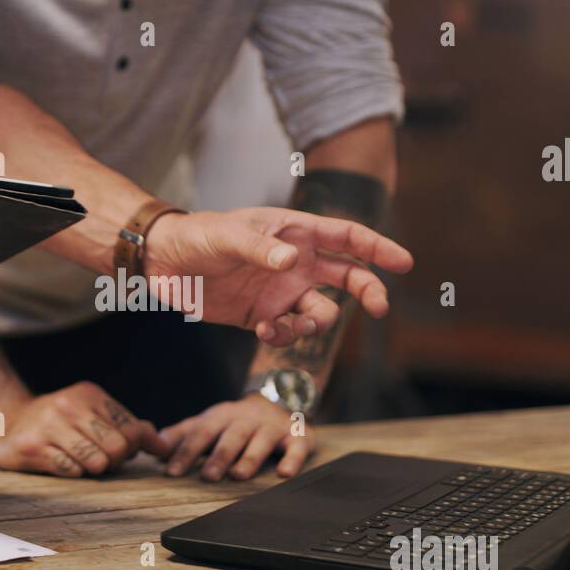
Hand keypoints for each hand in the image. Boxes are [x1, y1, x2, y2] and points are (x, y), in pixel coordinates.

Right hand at [0, 382, 170, 476]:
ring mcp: (49, 425)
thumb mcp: (92, 413)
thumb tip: (163, 444)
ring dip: (94, 469)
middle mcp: (69, 405)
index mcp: (89, 394)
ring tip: (81, 460)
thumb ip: (128, 426)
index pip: (132, 428)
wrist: (6, 421)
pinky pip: (71, 471)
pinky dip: (73, 472)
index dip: (136, 446)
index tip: (129, 452)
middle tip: (103, 460)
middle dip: (116, 461)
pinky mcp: (33, 447)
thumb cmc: (59, 422)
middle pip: (119, 447)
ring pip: (97, 462)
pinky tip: (61, 461)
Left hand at [143, 208, 412, 345]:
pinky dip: (284, 337)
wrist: (164, 263)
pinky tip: (263, 331)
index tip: (404, 263)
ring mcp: (282, 291)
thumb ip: (261, 249)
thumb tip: (293, 261)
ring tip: (282, 325)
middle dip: (369, 291)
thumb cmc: (198, 236)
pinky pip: (290, 332)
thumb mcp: (228, 236)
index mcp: (295, 232)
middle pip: (349, 277)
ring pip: (321, 312)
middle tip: (381, 308)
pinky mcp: (263, 316)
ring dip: (312, 324)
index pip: (347, 237)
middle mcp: (296, 262)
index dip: (378, 248)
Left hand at [157, 393, 314, 480]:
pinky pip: (296, 447)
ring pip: (261, 441)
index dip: (186, 452)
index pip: (201, 433)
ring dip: (250, 458)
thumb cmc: (236, 421)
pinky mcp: (297, 435)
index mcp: (221, 416)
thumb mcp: (208, 421)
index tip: (172, 472)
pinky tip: (285, 473)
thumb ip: (182, 434)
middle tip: (207, 477)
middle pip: (231, 436)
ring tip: (239, 475)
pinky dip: (292, 460)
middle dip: (218, 456)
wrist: (280, 399)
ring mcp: (272, 427)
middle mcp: (246, 420)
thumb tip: (154, 447)